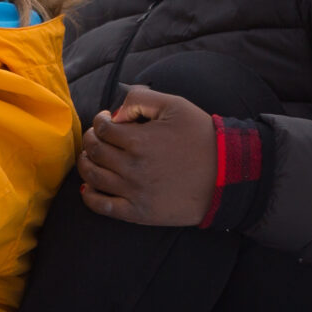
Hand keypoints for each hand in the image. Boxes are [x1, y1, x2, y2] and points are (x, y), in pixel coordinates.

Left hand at [78, 84, 217, 227]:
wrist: (225, 175)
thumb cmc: (201, 137)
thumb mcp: (175, 105)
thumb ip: (141, 99)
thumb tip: (115, 113)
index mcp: (139, 140)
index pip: (101, 128)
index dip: (99, 120)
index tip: (106, 120)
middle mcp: (132, 167)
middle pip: (94, 151)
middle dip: (91, 139)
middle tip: (99, 136)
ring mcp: (133, 192)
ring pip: (92, 177)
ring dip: (86, 163)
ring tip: (92, 157)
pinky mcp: (138, 212)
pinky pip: (102, 206)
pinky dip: (89, 196)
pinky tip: (90, 187)